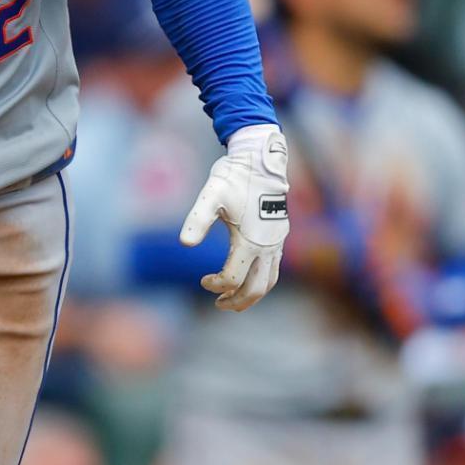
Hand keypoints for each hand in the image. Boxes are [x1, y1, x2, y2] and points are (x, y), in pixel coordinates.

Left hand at [180, 124, 290, 311]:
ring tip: (232, 299)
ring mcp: (276, 242)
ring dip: (252, 295)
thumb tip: (184, 243)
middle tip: (218, 304)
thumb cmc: (234, 177)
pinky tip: (247, 277)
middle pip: (256, 288)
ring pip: (269, 281)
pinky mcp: (279, 236)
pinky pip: (274, 269)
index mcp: (250, 241)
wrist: (260, 160)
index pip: (234, 278)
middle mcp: (267, 246)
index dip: (217, 285)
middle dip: (237, 300)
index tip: (202, 280)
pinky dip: (261, 281)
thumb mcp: (211, 195)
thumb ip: (198, 219)